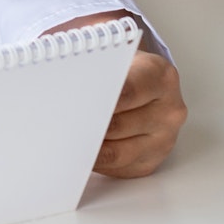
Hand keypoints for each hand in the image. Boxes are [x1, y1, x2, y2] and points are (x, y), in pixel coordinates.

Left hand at [46, 12, 186, 177]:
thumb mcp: (111, 55)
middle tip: (55, 127)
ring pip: (118, 153)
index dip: (95, 100)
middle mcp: (169, 109)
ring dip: (87, 148)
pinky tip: (79, 151)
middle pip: (118, 125)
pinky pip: (119, 169)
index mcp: (159, 76)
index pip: (126, 90)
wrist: (143, 82)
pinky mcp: (152, 160)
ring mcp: (164, 138)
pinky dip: (96, 162)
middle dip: (84, 127)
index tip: (70, 106)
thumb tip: (54, 81)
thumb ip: (92, 67)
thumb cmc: (121, 69)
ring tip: (60, 141)